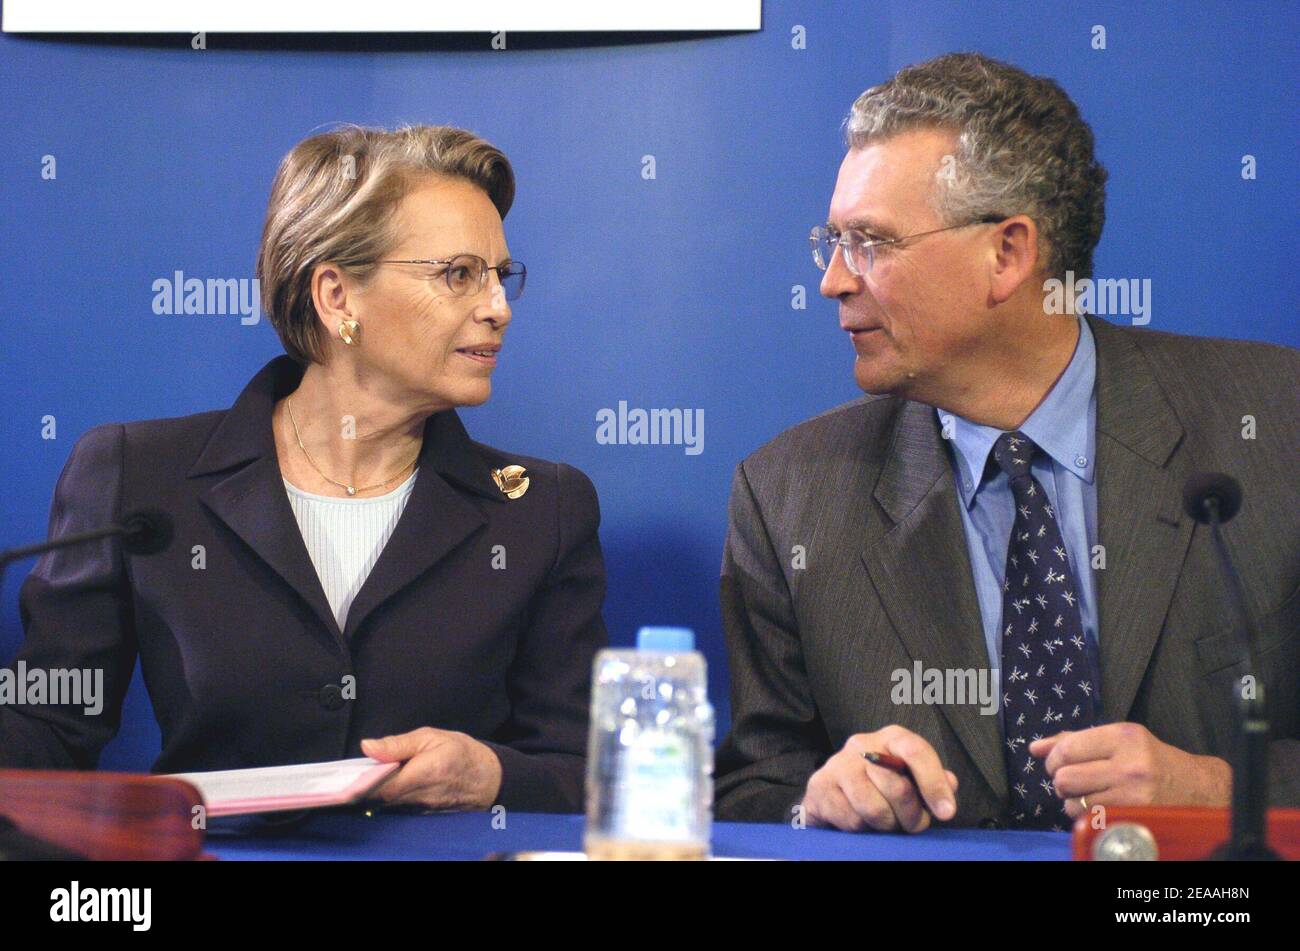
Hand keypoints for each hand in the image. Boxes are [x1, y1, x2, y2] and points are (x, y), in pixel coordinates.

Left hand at [361, 727, 502, 810]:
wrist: (488, 778)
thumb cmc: (461, 752)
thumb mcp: (431, 737)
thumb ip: (397, 744)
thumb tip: (367, 746)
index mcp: (421, 774)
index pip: (379, 787)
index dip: (359, 784)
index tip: (344, 778)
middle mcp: (418, 797)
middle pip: (378, 798)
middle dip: (362, 787)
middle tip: (349, 775)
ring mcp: (420, 809)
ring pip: (385, 804)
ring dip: (374, 793)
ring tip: (365, 778)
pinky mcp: (421, 815)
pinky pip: (396, 808)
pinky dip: (387, 798)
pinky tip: (383, 787)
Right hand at [801, 726, 958, 832]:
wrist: (833, 793)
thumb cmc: (880, 785)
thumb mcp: (910, 779)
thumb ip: (933, 780)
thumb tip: (950, 785)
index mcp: (890, 738)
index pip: (915, 751)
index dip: (934, 783)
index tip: (947, 813)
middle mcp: (862, 745)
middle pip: (897, 787)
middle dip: (911, 816)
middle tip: (911, 824)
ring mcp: (838, 765)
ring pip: (873, 808)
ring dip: (886, 825)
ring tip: (886, 823)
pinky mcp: (819, 786)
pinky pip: (851, 819)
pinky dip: (862, 829)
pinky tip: (862, 821)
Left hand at [1030, 723, 1230, 819]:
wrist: (1198, 789)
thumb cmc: (1151, 760)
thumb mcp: (1118, 739)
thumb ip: (1075, 741)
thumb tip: (1035, 748)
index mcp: (1123, 736)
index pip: (1066, 749)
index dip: (1053, 759)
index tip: (1057, 763)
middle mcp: (1129, 765)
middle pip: (1064, 778)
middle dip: (1060, 781)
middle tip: (1072, 780)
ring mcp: (1134, 795)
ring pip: (1073, 803)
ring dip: (1072, 801)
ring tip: (1089, 794)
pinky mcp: (1135, 818)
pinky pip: (1088, 820)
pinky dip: (1085, 816)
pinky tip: (1099, 808)